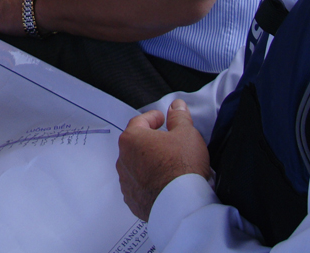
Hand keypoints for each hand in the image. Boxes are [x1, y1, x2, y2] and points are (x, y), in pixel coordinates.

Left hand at [115, 100, 211, 220]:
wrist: (181, 204)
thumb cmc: (182, 166)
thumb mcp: (186, 133)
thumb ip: (179, 117)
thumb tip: (176, 106)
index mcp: (132, 139)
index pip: (140, 121)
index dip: (152, 118)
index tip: (161, 118)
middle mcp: (123, 159)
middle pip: (135, 144)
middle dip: (150, 141)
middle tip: (166, 141)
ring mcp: (126, 181)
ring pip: (135, 166)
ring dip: (147, 162)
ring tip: (166, 165)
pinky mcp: (132, 199)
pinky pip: (138, 186)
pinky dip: (147, 182)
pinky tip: (161, 183)